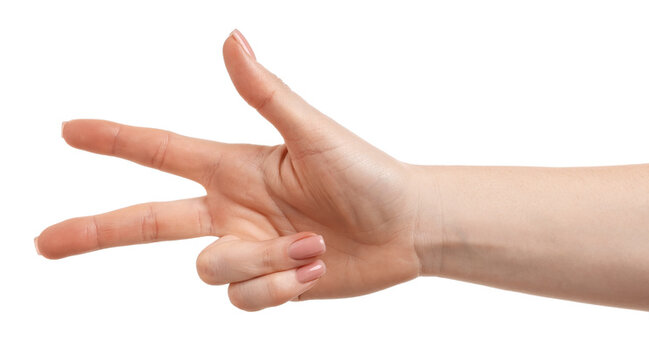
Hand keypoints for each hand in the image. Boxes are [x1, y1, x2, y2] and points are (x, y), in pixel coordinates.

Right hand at [35, 30, 433, 309]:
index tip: (68, 131)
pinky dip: (281, 287)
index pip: (161, 151)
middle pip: (148, 222)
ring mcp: (249, 248)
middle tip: (43, 244)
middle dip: (96, 232)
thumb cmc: (368, 173)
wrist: (408, 228)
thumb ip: (266, 94)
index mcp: (236, 167)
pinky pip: (245, 300)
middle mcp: (233, 209)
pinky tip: (315, 268)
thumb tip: (231, 37)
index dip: (114, 141)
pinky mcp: (270, 284)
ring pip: (210, 271)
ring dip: (265, 262)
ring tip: (313, 245)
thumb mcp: (314, 133)